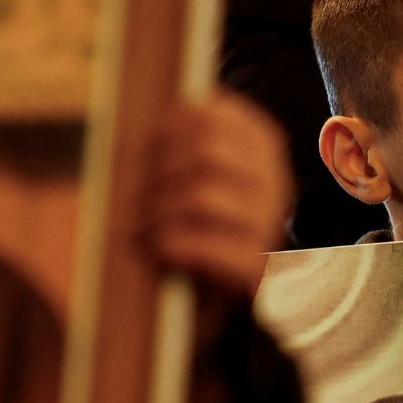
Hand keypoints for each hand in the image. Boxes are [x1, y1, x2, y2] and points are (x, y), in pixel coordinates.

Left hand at [144, 91, 292, 298]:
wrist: (246, 287)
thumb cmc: (208, 224)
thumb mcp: (201, 175)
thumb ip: (178, 146)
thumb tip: (130, 125)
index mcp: (261, 145)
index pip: (213, 116)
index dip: (170, 128)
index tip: (149, 148)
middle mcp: (273, 179)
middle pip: (208, 151)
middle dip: (162, 171)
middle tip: (139, 194)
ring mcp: (268, 223)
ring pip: (204, 197)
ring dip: (161, 211)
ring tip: (143, 227)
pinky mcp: (256, 265)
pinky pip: (207, 247)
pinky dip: (173, 245)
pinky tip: (158, 249)